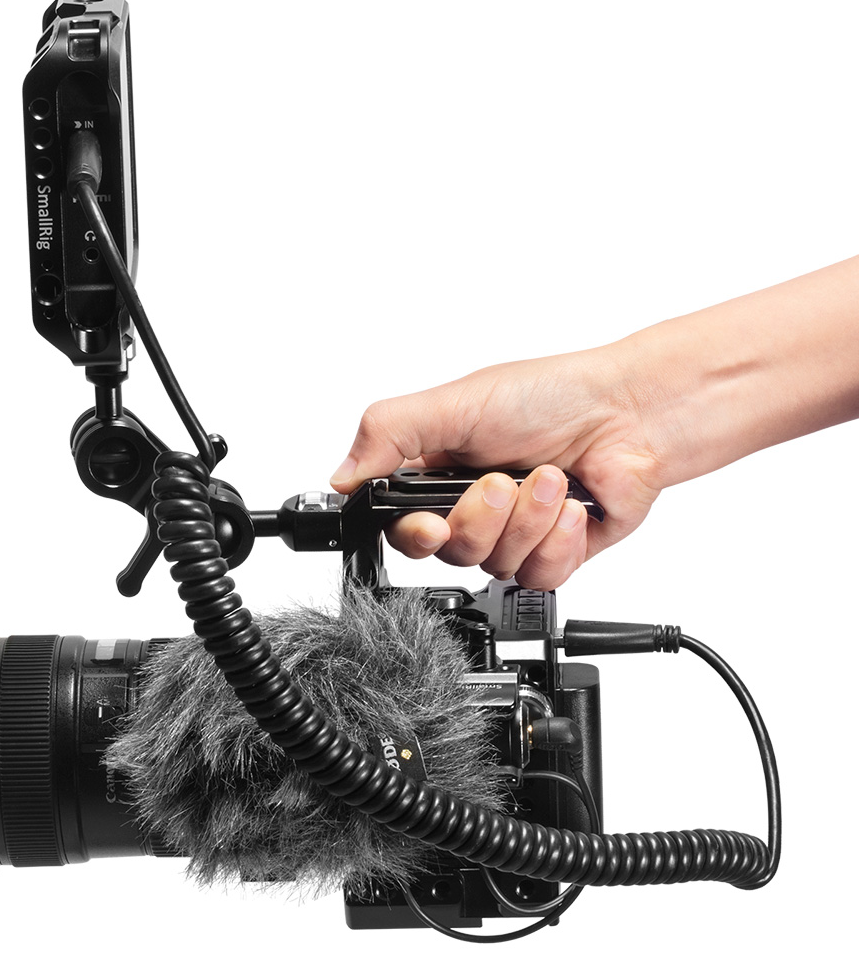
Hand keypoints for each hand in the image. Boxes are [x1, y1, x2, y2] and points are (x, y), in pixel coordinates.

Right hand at [330, 347, 663, 589]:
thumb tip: (341, 476)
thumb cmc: (552, 395)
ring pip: (496, 566)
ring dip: (528, 521)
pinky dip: (558, 542)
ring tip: (551, 480)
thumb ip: (389, 433)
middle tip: (503, 481)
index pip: (400, 525)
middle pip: (450, 553)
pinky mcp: (553, 553)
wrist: (632, 414)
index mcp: (437, 470)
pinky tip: (572, 508)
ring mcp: (513, 532)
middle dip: (481, 519)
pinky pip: (539, 577)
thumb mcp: (456, 402)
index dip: (413, 534)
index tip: (432, 523)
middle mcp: (472, 506)